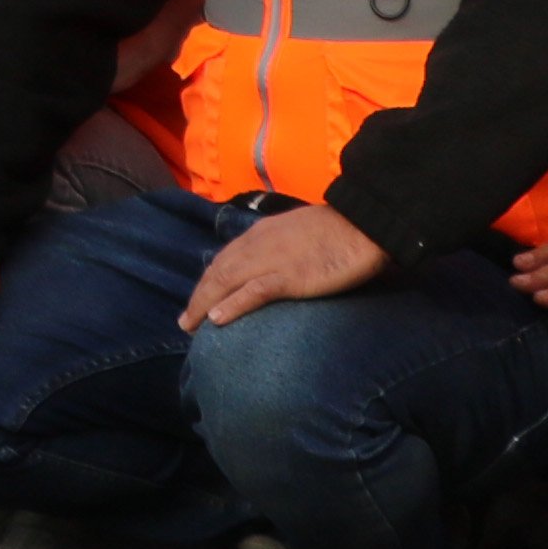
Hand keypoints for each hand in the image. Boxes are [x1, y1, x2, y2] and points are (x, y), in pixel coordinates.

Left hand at [182, 200, 390, 327]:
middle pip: (217, 273)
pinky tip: (216, 320)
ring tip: (190, 325)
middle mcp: (257, 245)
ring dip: (203, 304)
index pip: (223, 260)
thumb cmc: (336, 230)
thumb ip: (277, 246)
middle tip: (185, 322)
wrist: (363, 223)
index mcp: (259, 234)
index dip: (207, 282)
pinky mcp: (289, 277)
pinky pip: (253, 292)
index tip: (197, 301)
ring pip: (226, 282)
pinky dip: (231, 305)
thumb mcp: (296, 233)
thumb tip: (268, 266)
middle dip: (198, 297)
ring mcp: (272, 261)